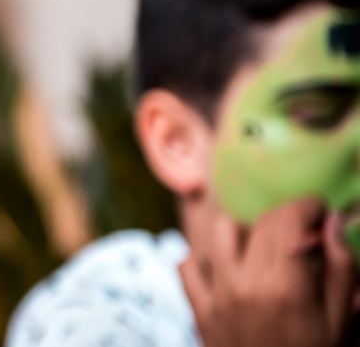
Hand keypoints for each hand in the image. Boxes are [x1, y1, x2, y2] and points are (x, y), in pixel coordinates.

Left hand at [180, 197, 355, 346]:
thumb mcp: (342, 322)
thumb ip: (341, 270)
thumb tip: (331, 222)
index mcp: (288, 286)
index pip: (290, 218)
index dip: (308, 206)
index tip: (320, 211)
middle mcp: (247, 283)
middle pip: (262, 223)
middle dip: (286, 219)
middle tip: (302, 235)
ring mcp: (218, 295)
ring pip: (220, 232)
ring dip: (244, 233)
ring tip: (264, 252)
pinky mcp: (199, 309)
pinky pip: (187, 265)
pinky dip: (204, 260)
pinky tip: (228, 270)